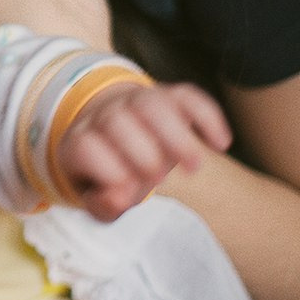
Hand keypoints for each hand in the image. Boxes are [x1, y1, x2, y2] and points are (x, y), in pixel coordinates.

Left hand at [59, 82, 232, 220]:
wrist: (118, 136)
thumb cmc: (108, 174)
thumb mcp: (97, 197)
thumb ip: (104, 205)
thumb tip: (119, 200)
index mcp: (78, 140)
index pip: (84, 147)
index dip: (109, 173)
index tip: (128, 197)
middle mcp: (103, 114)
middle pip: (117, 121)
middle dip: (142, 155)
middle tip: (158, 180)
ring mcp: (136, 100)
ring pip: (153, 104)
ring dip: (177, 136)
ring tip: (194, 167)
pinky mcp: (168, 94)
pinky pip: (188, 95)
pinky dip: (207, 117)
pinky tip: (220, 144)